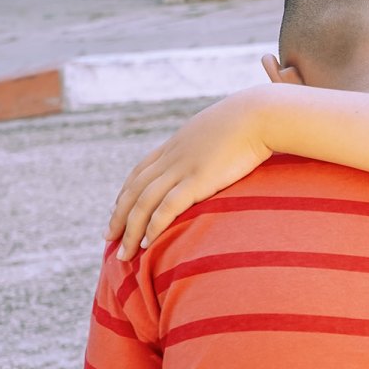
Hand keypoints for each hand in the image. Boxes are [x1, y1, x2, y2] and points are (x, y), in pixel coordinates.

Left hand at [105, 91, 272, 258]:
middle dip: (118, 217)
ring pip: (143, 203)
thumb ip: (213, 143)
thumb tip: (221, 153)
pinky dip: (153, 226)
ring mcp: (183, 168)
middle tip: (108, 238)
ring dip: (129, 230)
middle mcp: (172, 157)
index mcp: (176, 144)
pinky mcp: (198, 180)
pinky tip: (146, 243)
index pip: (140, 171)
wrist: (260, 115)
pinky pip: (167, 207)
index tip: (118, 210)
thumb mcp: (221, 129)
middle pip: (134, 190)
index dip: (126, 193)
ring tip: (123, 254)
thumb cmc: (251, 121)